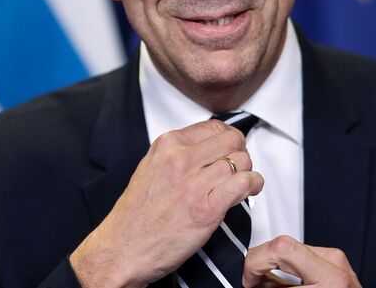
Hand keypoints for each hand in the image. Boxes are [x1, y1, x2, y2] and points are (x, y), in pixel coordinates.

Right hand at [70, 119, 263, 287]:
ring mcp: (193, 183)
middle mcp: (179, 159)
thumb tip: (206, 148)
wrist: (122, 250)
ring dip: (248, 171)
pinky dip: (253, 185)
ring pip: (241, 161)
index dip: (228, 138)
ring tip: (244, 182)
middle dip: (241, 152)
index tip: (230, 150)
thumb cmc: (135, 217)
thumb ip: (176, 154)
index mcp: (166, 146)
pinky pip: (244, 183)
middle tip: (240, 166)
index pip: (213, 126)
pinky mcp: (206, 208)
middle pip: (231, 140)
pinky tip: (249, 191)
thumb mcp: (150, 169)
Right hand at [243, 236, 361, 287]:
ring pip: (290, 246)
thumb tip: (253, 281)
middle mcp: (335, 265)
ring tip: (267, 282)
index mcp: (329, 280)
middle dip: (260, 262)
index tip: (249, 280)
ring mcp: (336, 259)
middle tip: (252, 281)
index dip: (255, 263)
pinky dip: (286, 265)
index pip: (281, 249)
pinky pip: (301, 253)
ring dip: (273, 263)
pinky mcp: (334, 259)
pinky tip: (282, 280)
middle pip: (282, 244)